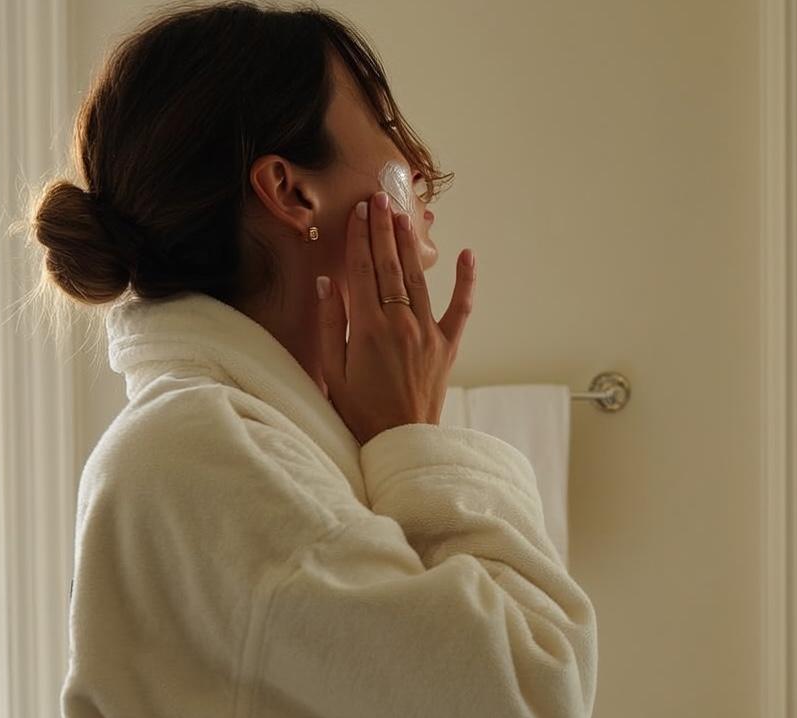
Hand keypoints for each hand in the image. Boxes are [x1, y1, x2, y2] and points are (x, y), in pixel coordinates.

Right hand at [316, 191, 475, 443]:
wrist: (400, 440)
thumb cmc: (360, 409)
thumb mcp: (332, 368)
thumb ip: (330, 323)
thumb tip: (329, 281)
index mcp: (368, 328)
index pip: (362, 270)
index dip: (360, 238)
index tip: (359, 212)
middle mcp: (401, 323)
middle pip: (390, 266)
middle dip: (383, 229)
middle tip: (380, 199)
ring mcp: (428, 333)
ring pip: (418, 278)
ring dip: (409, 244)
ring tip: (402, 216)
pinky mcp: (448, 345)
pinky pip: (461, 308)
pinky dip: (465, 281)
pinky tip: (468, 255)